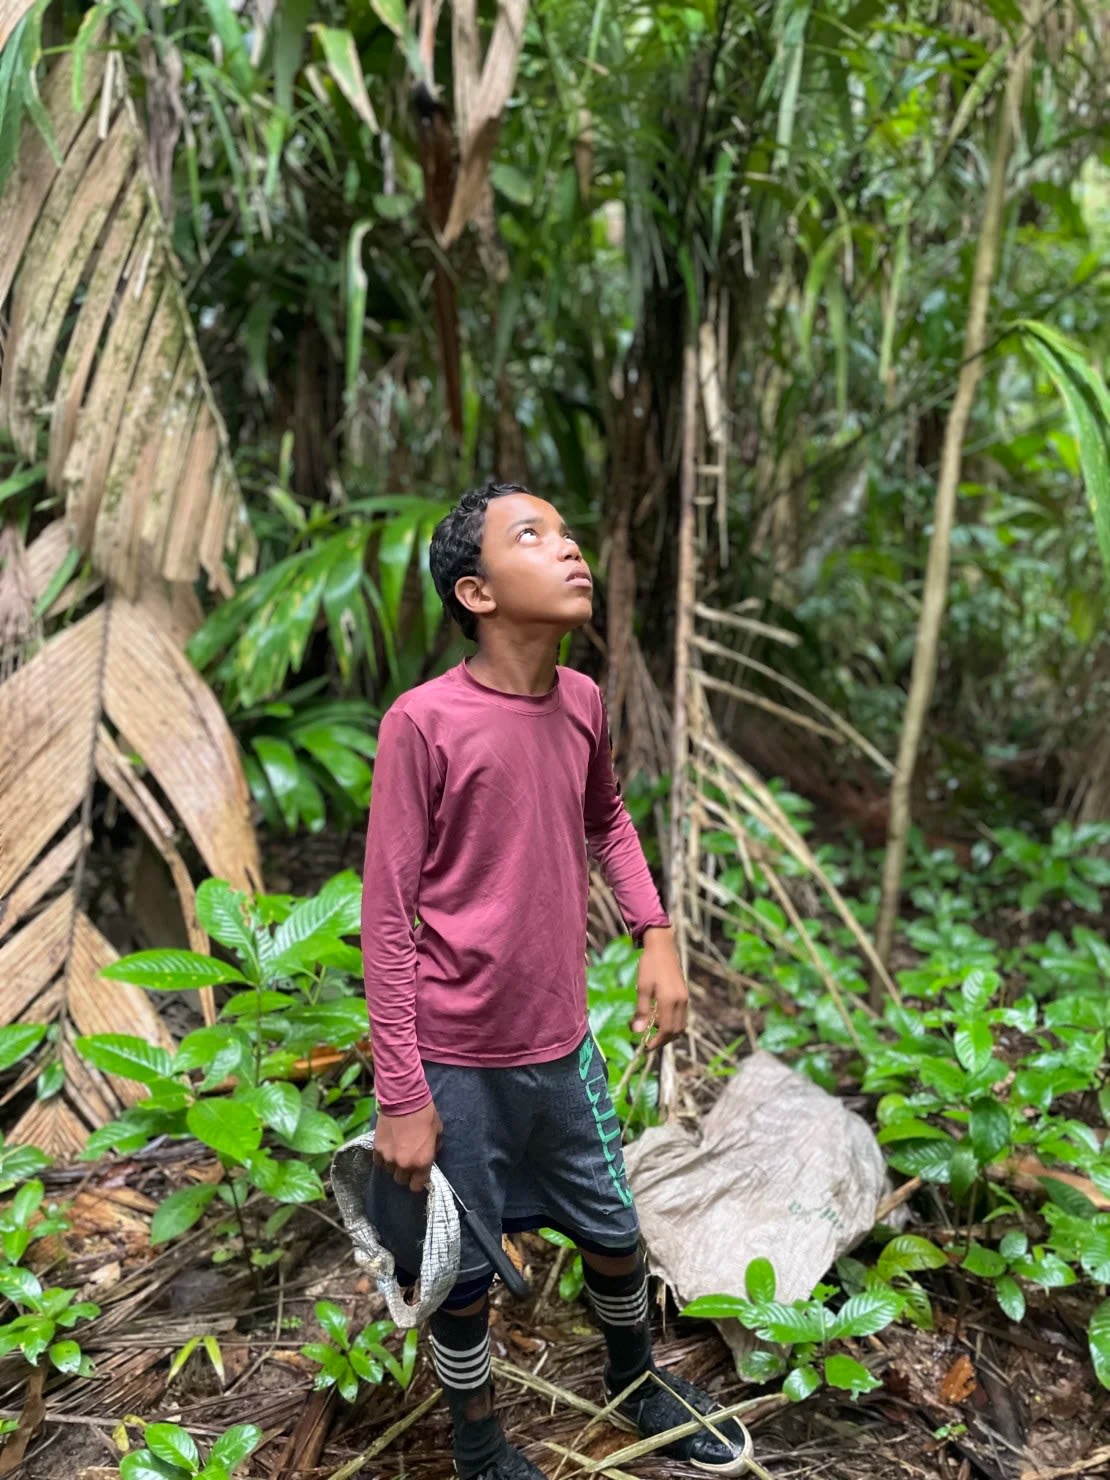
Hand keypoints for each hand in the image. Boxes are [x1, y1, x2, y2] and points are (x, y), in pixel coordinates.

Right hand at [373, 1102, 442, 1191]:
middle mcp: (404, 1164)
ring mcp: (388, 1158)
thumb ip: (434, 1147)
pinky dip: (383, 1158)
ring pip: (389, 1170)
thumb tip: (430, 1152)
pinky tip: (388, 1148)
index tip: (418, 1175)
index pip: (417, 1186)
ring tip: (396, 1152)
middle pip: (401, 1180)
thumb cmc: (425, 1114)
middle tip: (407, 1161)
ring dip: (393, 1164)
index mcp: (422, 1162)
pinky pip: (379, 1161)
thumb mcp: (438, 1132)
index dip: (418, 1181)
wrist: (404, 1099)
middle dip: (405, 1173)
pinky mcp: (377, 1149)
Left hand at [633, 926, 687, 1048]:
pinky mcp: (684, 994)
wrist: (662, 946)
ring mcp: (684, 998)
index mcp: (670, 1001)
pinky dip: (672, 1023)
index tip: (645, 1047)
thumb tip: (637, 1031)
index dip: (656, 1042)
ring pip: (681, 1025)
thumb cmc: (649, 965)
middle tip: (648, 1042)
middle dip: (662, 1040)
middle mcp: (681, 1002)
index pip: (666, 1030)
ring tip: (652, 1032)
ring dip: (668, 1033)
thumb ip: (641, 1011)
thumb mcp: (642, 988)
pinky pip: (681, 1016)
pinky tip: (659, 1019)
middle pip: (676, 1031)